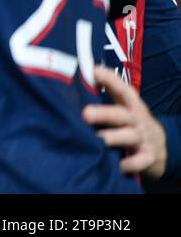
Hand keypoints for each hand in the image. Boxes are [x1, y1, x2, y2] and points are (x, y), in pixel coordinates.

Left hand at [84, 65, 167, 179]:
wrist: (159, 146)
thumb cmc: (131, 122)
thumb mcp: (123, 107)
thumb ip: (106, 94)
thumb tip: (78, 79)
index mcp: (131, 105)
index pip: (122, 89)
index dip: (110, 79)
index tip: (94, 71)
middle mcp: (137, 120)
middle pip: (121, 114)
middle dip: (104, 113)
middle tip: (86, 114)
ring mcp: (143, 138)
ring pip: (129, 136)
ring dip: (114, 137)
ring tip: (99, 139)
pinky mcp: (148, 157)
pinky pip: (139, 161)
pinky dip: (129, 163)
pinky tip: (118, 165)